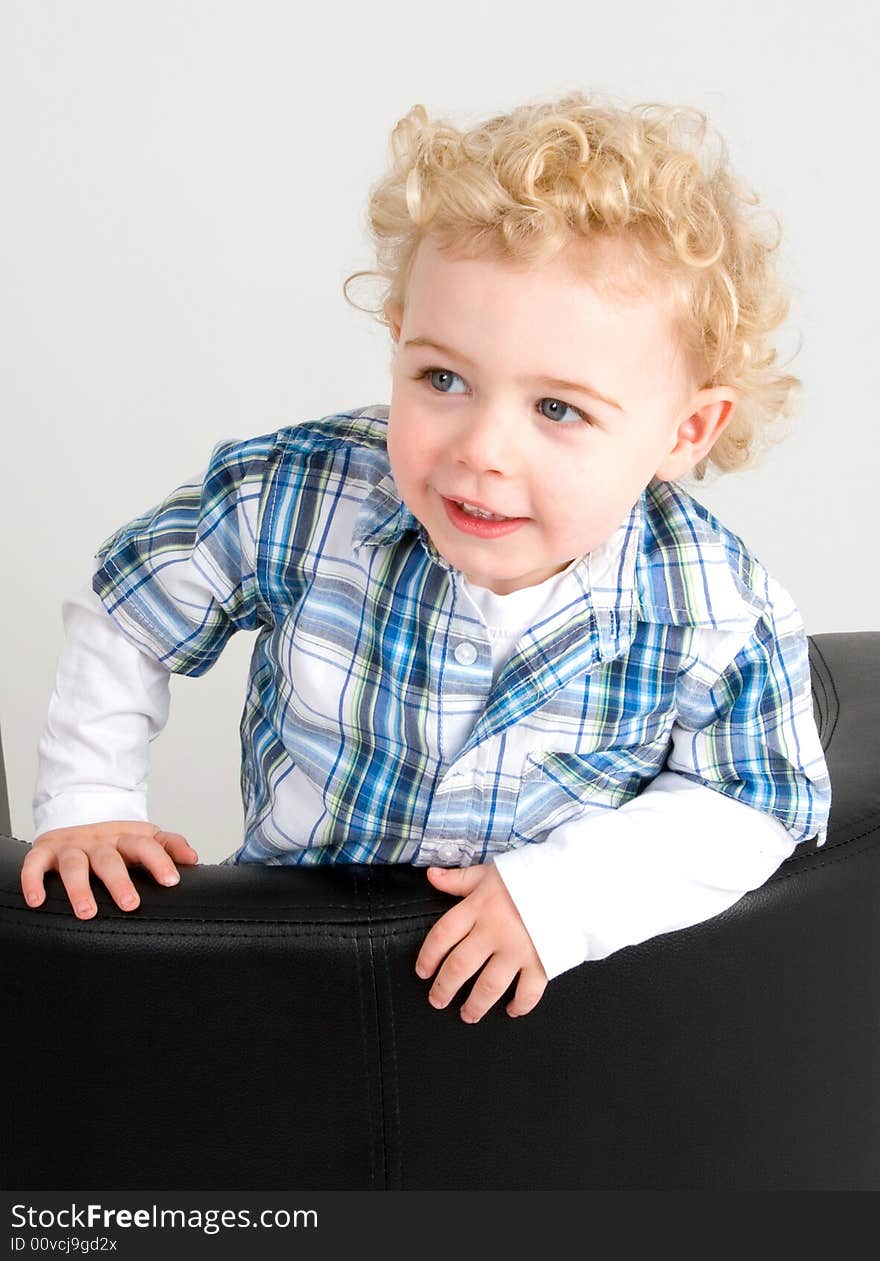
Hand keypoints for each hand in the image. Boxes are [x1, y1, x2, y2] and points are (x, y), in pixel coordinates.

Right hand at [21, 821, 197, 918]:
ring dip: (79, 888)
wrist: (78, 815)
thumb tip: (193, 858)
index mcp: (126, 839)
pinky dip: (33, 880)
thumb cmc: (115, 839)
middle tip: (130, 904)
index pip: (146, 846)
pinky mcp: (45, 851)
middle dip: (119, 881)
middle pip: (110, 859)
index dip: (160, 861)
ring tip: (87, 912)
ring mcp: (72, 846)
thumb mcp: (145, 838)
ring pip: (74, 865)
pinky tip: (38, 899)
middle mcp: (99, 842)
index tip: (171, 881)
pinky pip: (36, 865)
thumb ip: (169, 846)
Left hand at [415, 861, 547, 1022]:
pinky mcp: (543, 962)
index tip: (423, 971)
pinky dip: (520, 1006)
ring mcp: (518, 950)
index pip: (442, 936)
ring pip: (488, 986)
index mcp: (479, 908)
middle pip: (460, 967)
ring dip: (475, 1005)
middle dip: (444, 988)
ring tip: (468, 1014)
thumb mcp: (490, 872)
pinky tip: (512, 1010)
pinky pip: (528, 992)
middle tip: (437, 1000)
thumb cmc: (530, 876)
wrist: (573, 881)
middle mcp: (494, 932)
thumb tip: (432, 875)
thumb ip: (459, 879)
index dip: (428, 956)